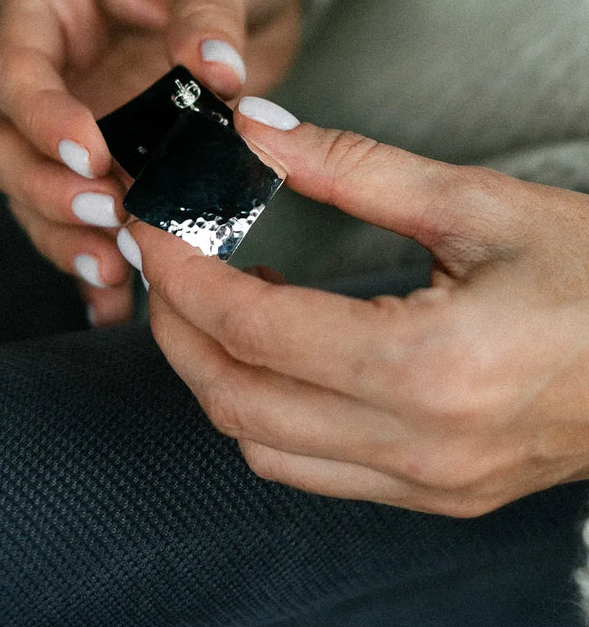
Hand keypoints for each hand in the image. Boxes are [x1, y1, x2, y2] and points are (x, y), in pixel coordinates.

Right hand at [0, 0, 307, 325]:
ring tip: (120, 270)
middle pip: (3, 145)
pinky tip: (116, 306)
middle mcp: (44, 71)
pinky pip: (82, 220)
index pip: (15, 70)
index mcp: (42, 6)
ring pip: (33, 195)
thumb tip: (216, 72)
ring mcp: (71, 122)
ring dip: (68, 236)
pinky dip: (94, 265)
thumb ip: (208, 13)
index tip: (92, 154)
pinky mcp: (106, 163)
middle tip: (110, 216)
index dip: (42, 117)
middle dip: (47, 190)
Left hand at [129, 98, 588, 515]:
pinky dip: (265, 409)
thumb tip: (257, 133)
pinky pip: (311, 467)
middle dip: (175, 326)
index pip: (252, 327)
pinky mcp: (436, 493)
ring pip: (262, 446)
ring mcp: (427, 484)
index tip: (151, 222)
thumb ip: (351, 166)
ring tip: (213, 296)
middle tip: (163, 257)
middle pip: (236, 400)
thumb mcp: (475, 203)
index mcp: (429, 366)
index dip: (181, 270)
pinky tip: (276, 348)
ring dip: (215, 372)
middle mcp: (419, 445)